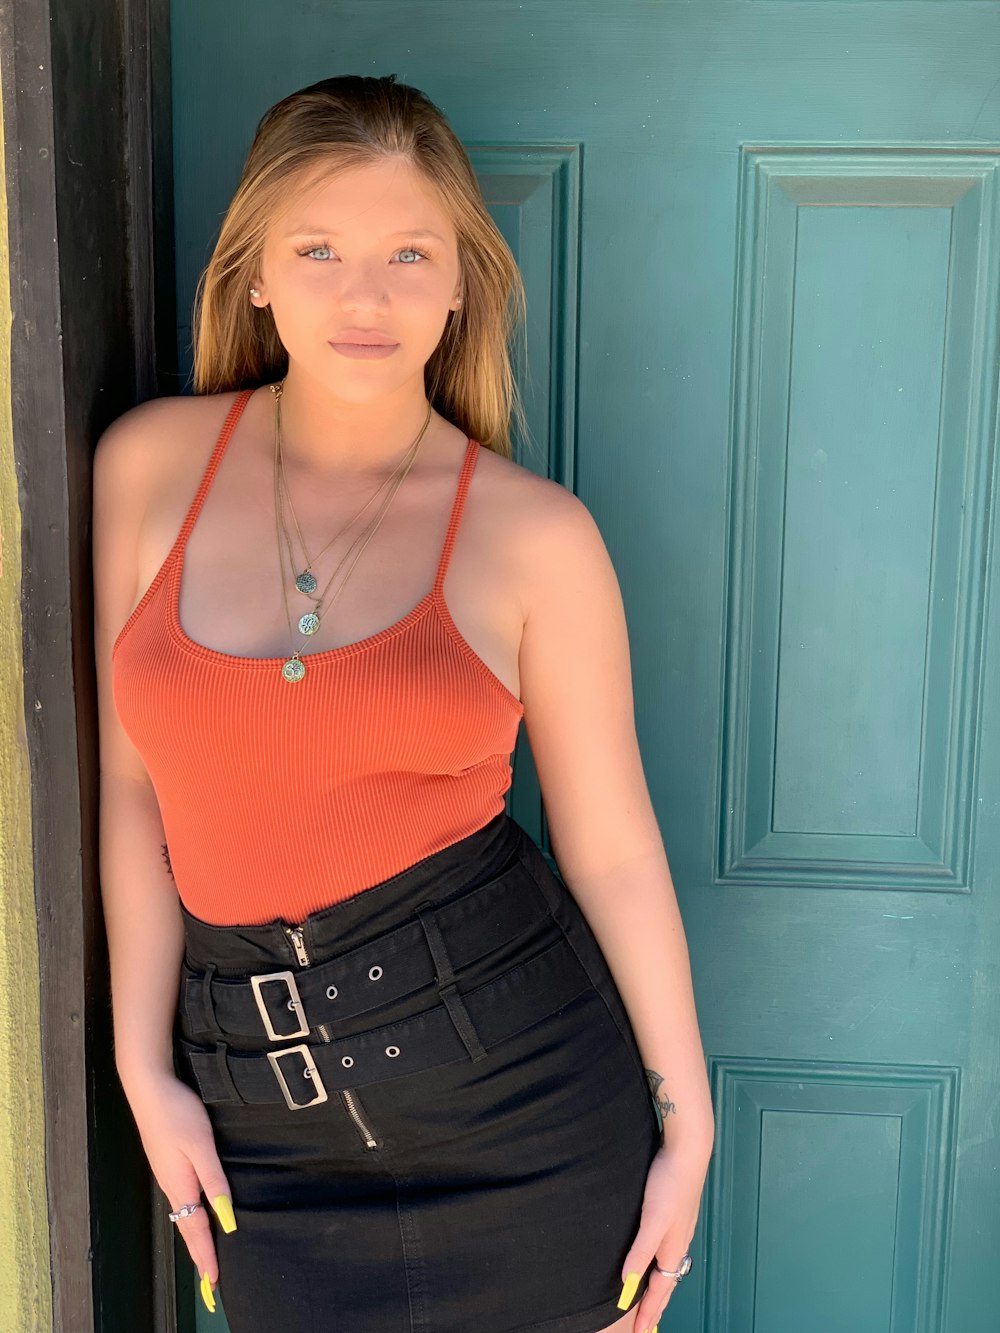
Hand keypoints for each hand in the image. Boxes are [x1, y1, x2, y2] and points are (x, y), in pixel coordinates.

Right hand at [123, 1069, 235, 1307]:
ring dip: (196, 1234)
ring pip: (184, 1212)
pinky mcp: (167, 1161)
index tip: (214, 1282)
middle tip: (211, 1277)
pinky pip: (182, 1197)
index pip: (195, 1229)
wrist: (149, 1088)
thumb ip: (214, 1179)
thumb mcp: (202, 1145)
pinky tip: (197, 1212)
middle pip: (187, 1225)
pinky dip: (191, 1214)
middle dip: (200, 1251)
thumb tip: (225, 1216)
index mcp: (180, 1184)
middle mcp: (171, 1184)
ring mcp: (167, 1172)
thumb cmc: (178, 1113)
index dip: (206, 1255)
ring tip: (207, 1251)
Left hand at [620, 1137, 711, 1331]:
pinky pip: (666, 1251)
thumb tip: (629, 1283)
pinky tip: (654, 1259)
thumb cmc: (671, 1183)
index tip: (641, 1331)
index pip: (660, 1290)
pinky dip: (659, 1266)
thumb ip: (641, 1252)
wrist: (688, 1150)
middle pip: (666, 1283)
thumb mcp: (653, 1220)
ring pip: (667, 1267)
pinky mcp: (674, 1214)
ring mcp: (678, 1228)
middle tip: (646, 1327)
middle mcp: (678, 1242)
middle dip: (656, 1306)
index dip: (649, 1311)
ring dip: (658, 1288)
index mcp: (673, 1248)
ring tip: (650, 1301)